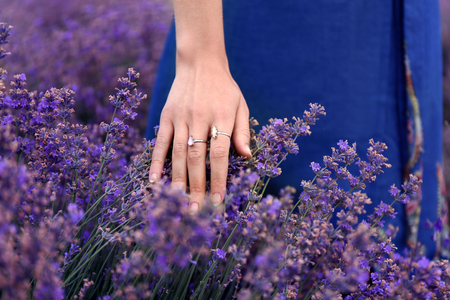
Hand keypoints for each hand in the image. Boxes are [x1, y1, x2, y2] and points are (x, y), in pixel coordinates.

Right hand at [148, 57, 251, 212]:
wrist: (200, 62)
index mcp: (222, 116)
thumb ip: (242, 131)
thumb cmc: (225, 88)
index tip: (218, 200)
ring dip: (178, 179)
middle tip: (195, 211)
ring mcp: (181, 117)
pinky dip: (156, 161)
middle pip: (198, 157)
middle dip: (197, 186)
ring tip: (177, 202)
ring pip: (179, 153)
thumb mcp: (240, 105)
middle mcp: (200, 117)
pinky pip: (160, 142)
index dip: (219, 178)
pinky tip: (153, 180)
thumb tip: (247, 157)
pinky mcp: (166, 116)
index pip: (220, 153)